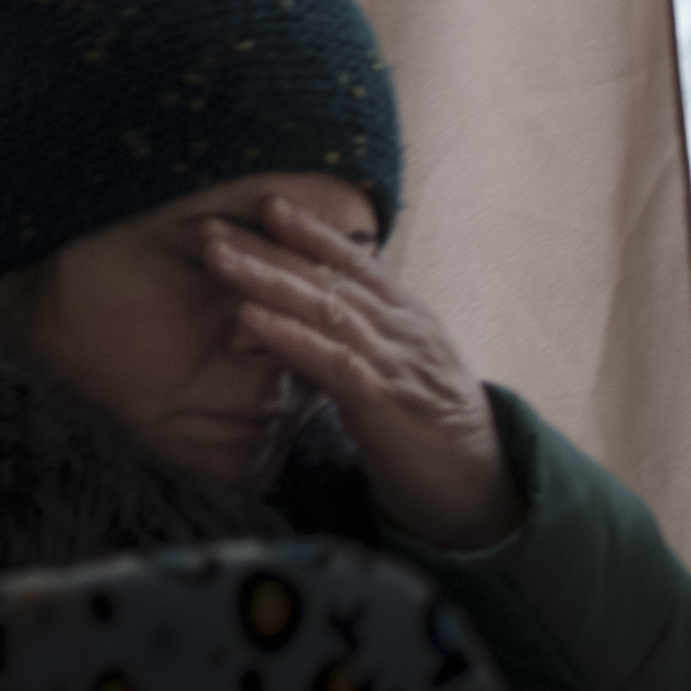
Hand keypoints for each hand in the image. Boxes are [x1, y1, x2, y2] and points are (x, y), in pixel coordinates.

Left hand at [206, 194, 518, 549]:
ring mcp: (396, 363)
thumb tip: (293, 314)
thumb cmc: (425, 426)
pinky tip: (249, 320)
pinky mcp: (387, 404)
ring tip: (218, 257)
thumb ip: (351, 338)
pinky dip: (289, 337)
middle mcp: (402, 329)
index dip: (310, 232)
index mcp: (404, 317)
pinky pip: (331, 362)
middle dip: (266, 247)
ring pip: (324, 309)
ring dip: (266, 280)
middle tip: (210, 222)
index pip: (354, 262)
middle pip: (326, 277)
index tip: (265, 203)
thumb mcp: (391, 368)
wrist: (480, 487)